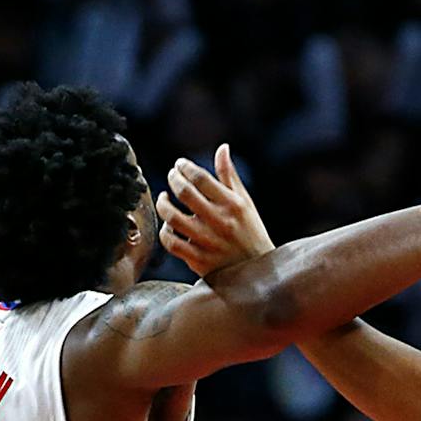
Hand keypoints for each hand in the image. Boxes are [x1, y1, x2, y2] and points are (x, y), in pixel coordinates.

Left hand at [158, 144, 275, 276]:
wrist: (257, 272)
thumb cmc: (250, 231)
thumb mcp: (244, 202)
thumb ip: (229, 176)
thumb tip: (222, 148)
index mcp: (233, 205)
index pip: (202, 179)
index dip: (186, 167)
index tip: (180, 164)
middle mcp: (220, 221)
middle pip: (185, 193)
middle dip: (173, 179)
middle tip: (172, 175)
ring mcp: (207, 241)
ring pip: (173, 218)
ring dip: (163, 204)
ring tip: (164, 197)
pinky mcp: (198, 260)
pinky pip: (172, 243)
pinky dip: (165, 231)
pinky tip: (168, 224)